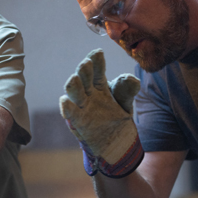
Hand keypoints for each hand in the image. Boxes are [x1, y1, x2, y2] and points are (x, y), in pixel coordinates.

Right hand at [59, 49, 142, 177]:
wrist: (119, 145)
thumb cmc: (118, 120)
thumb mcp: (125, 103)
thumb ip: (127, 91)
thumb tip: (132, 78)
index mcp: (99, 86)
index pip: (96, 71)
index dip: (96, 61)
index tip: (98, 52)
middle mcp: (88, 94)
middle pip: (83, 79)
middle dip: (83, 71)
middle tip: (86, 63)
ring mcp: (82, 108)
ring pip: (75, 93)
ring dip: (73, 86)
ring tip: (75, 78)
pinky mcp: (79, 122)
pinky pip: (71, 114)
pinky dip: (67, 108)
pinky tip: (65, 101)